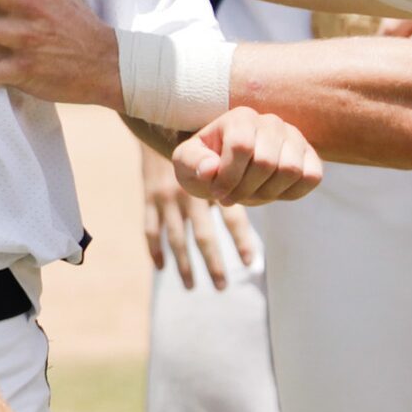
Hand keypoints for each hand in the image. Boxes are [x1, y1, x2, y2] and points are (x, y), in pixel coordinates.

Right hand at [142, 142, 257, 289]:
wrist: (164, 124)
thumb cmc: (203, 146)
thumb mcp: (221, 155)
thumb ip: (239, 176)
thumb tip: (262, 195)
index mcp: (214, 184)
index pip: (232, 216)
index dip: (241, 240)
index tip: (251, 262)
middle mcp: (191, 193)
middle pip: (203, 235)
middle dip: (213, 263)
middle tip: (222, 287)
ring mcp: (167, 198)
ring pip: (176, 238)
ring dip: (185, 264)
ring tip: (193, 286)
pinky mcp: (148, 198)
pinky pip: (149, 229)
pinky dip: (154, 250)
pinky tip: (161, 268)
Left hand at [171, 106, 323, 206]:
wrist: (229, 167)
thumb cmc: (206, 163)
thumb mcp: (186, 162)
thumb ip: (192, 162)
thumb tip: (210, 169)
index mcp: (240, 117)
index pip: (241, 147)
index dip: (228, 177)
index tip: (216, 193)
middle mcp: (270, 122)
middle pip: (266, 162)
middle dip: (245, 190)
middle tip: (232, 197)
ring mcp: (294, 137)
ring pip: (290, 170)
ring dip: (267, 193)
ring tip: (251, 193)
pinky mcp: (310, 156)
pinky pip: (311, 177)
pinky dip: (291, 194)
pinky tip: (272, 192)